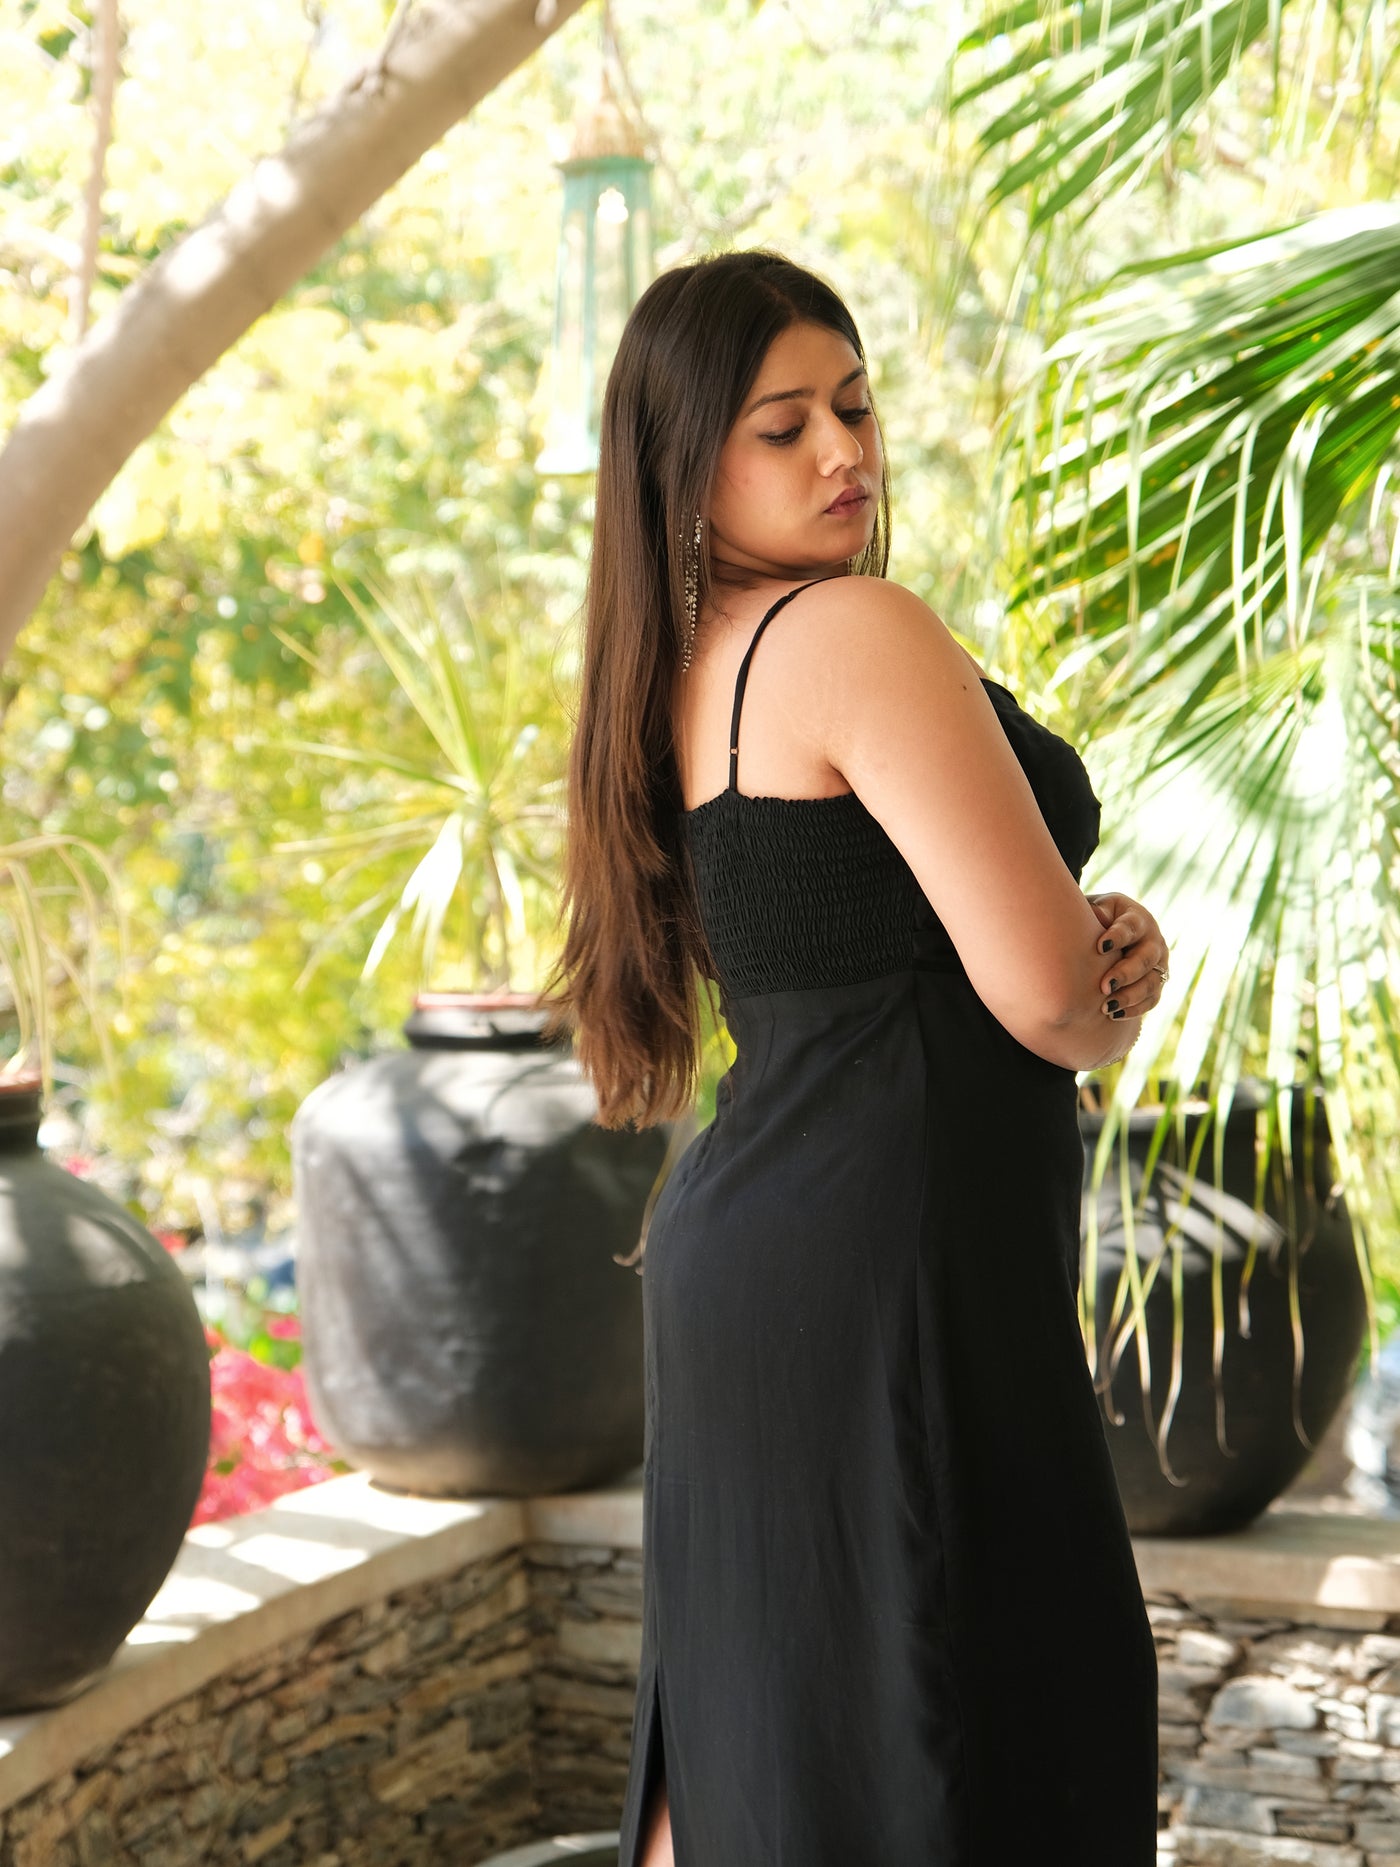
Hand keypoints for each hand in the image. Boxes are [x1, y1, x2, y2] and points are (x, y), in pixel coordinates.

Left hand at [1086, 892, 1169, 1020]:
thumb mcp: (1098, 908)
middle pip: (1145, 958)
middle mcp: (1153, 941)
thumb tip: (1096, 915)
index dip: (1117, 937)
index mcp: (1138, 918)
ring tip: (1107, 1007)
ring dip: (1130, 996)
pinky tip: (1114, 1015)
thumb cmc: (1100, 918)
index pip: (1131, 927)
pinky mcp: (1158, 982)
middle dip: (1126, 974)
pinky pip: (1152, 999)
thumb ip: (1097, 910)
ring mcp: (1159, 963)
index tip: (1100, 947)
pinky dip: (1135, 1009)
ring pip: (1152, 982)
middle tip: (1105, 986)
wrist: (1113, 932)